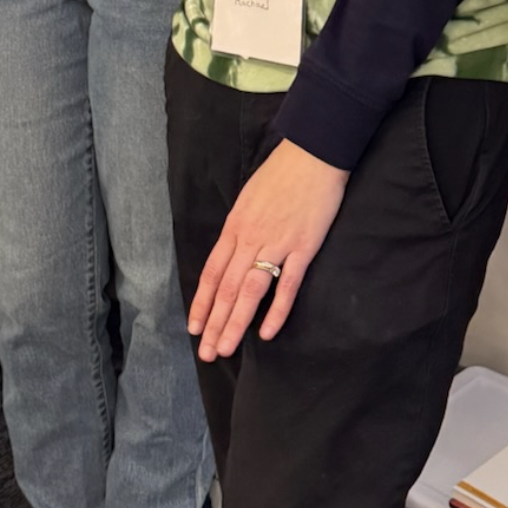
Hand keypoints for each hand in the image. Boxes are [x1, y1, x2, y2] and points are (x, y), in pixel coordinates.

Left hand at [187, 139, 348, 358]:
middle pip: (227, 288)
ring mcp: (277, 243)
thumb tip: (231, 251)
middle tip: (207, 353)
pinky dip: (276, 311)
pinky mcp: (303, 247)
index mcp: (236, 226)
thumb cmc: (281, 173)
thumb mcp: (249, 197)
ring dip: (235, 323)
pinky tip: (266, 333)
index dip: (202, 302)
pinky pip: (287, 285)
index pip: (212, 272)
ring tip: (226, 349)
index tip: (194, 328)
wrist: (313, 153)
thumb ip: (240, 227)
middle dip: (214, 323)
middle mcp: (250, 238)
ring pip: (249, 291)